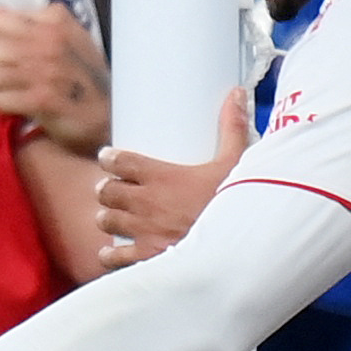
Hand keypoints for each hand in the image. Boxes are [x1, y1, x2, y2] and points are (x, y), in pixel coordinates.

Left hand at [0, 6, 112, 155]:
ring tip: (18, 90)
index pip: (0, 20)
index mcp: (55, 20)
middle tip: (13, 74)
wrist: (110, 111)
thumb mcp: (68, 36)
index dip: (4, 37)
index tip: (15, 50)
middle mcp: (50, 40)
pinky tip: (22, 106)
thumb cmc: (83, 74)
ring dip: (1, 87)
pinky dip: (7, 107)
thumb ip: (36, 24)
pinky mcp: (41, 99)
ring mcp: (45, 70)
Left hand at [94, 87, 250, 269]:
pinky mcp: (147, 257)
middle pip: (106, 191)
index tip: (110, 158)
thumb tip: (235, 93)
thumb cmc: (238, 203)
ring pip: (106, 220)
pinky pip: (114, 257)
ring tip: (117, 216)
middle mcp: (145, 203)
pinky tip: (112, 251)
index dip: (110, 158)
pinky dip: (110, 254)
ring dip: (109, 216)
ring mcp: (144, 231)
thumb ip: (232, 129)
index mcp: (161, 177)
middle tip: (116, 189)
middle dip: (108, 189)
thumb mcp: (237, 163)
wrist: (244, 247)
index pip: (118, 161)